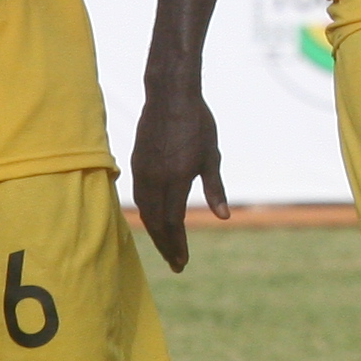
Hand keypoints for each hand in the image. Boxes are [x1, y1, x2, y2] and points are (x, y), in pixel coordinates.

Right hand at [131, 71, 226, 268]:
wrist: (169, 95)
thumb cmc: (197, 123)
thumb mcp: (212, 156)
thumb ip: (215, 188)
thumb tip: (224, 217)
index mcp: (176, 178)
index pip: (174, 223)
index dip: (178, 245)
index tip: (182, 262)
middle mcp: (155, 179)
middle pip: (157, 223)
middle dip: (166, 246)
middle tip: (176, 265)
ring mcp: (143, 172)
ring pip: (146, 212)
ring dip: (155, 233)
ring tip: (166, 247)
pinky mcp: (137, 164)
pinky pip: (139, 198)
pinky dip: (148, 214)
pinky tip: (154, 220)